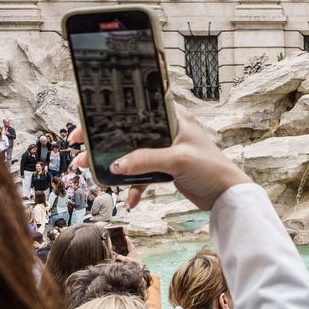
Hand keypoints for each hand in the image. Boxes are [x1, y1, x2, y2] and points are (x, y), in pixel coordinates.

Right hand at [73, 108, 250, 211]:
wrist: (227, 196)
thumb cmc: (211, 169)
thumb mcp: (177, 160)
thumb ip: (146, 160)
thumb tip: (116, 164)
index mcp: (172, 117)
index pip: (135, 108)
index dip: (109, 114)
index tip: (86, 124)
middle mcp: (167, 130)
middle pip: (128, 132)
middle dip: (104, 144)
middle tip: (81, 151)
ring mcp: (165, 150)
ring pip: (132, 155)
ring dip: (115, 167)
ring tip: (93, 175)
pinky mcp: (165, 169)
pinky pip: (143, 175)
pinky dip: (135, 187)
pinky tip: (131, 200)